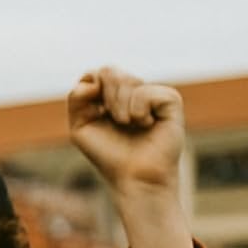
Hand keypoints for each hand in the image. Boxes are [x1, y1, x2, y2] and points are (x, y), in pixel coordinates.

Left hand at [68, 67, 183, 201]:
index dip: (91, 88)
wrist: (134, 175)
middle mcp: (132, 91)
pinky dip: (139, 112)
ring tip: (130, 126)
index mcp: (110, 96)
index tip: (92, 111)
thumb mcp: (80, 126)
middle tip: (116, 122)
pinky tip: (148, 124)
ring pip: (127, 81)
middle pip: (109, 72)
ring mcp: (152, 94)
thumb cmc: (108, 154)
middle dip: (106, 99)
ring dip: (120, 109)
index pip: (95, 74)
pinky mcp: (170, 99)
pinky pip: (146, 92)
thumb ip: (76, 99)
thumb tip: (91, 81)